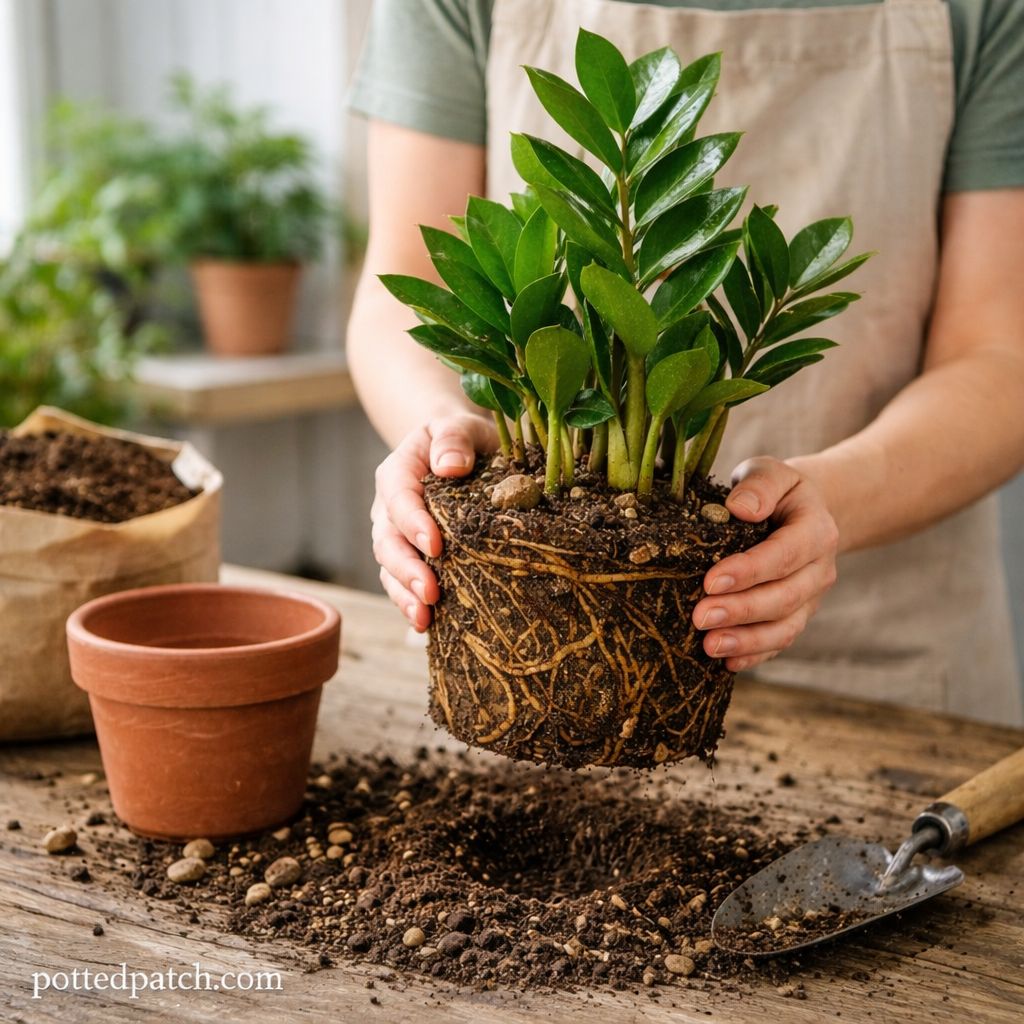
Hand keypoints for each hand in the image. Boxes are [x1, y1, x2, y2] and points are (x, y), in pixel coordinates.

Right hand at [372, 414, 497, 628]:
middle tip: (431, 593)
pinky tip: (427, 624)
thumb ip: (454, 437)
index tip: (435, 545)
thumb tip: (450, 466)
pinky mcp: (408, 555)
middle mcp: (390, 506)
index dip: (412, 523)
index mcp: (400, 470)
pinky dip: (410, 603)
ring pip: (389, 567)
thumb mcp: (460, 425)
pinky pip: (401, 582)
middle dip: (406, 569)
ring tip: (424, 618)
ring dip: (404, 594)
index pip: (398, 496)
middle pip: (387, 540)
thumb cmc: (463, 439)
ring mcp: (396, 533)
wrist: (460, 451)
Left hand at [692, 457, 839, 671]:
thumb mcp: (770, 472)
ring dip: (746, 641)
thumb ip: (759, 484)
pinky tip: (725, 663)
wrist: (800, 512)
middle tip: (699, 617)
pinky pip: (779, 642)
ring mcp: (809, 598)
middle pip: (784, 597)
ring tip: (708, 647)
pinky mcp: (795, 617)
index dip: (749, 571)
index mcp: (816, 531)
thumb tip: (740, 507)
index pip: (783, 555)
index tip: (710, 581)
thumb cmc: (775, 491)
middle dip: (741, 611)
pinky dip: (754, 655)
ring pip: (784, 627)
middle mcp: (819, 570)